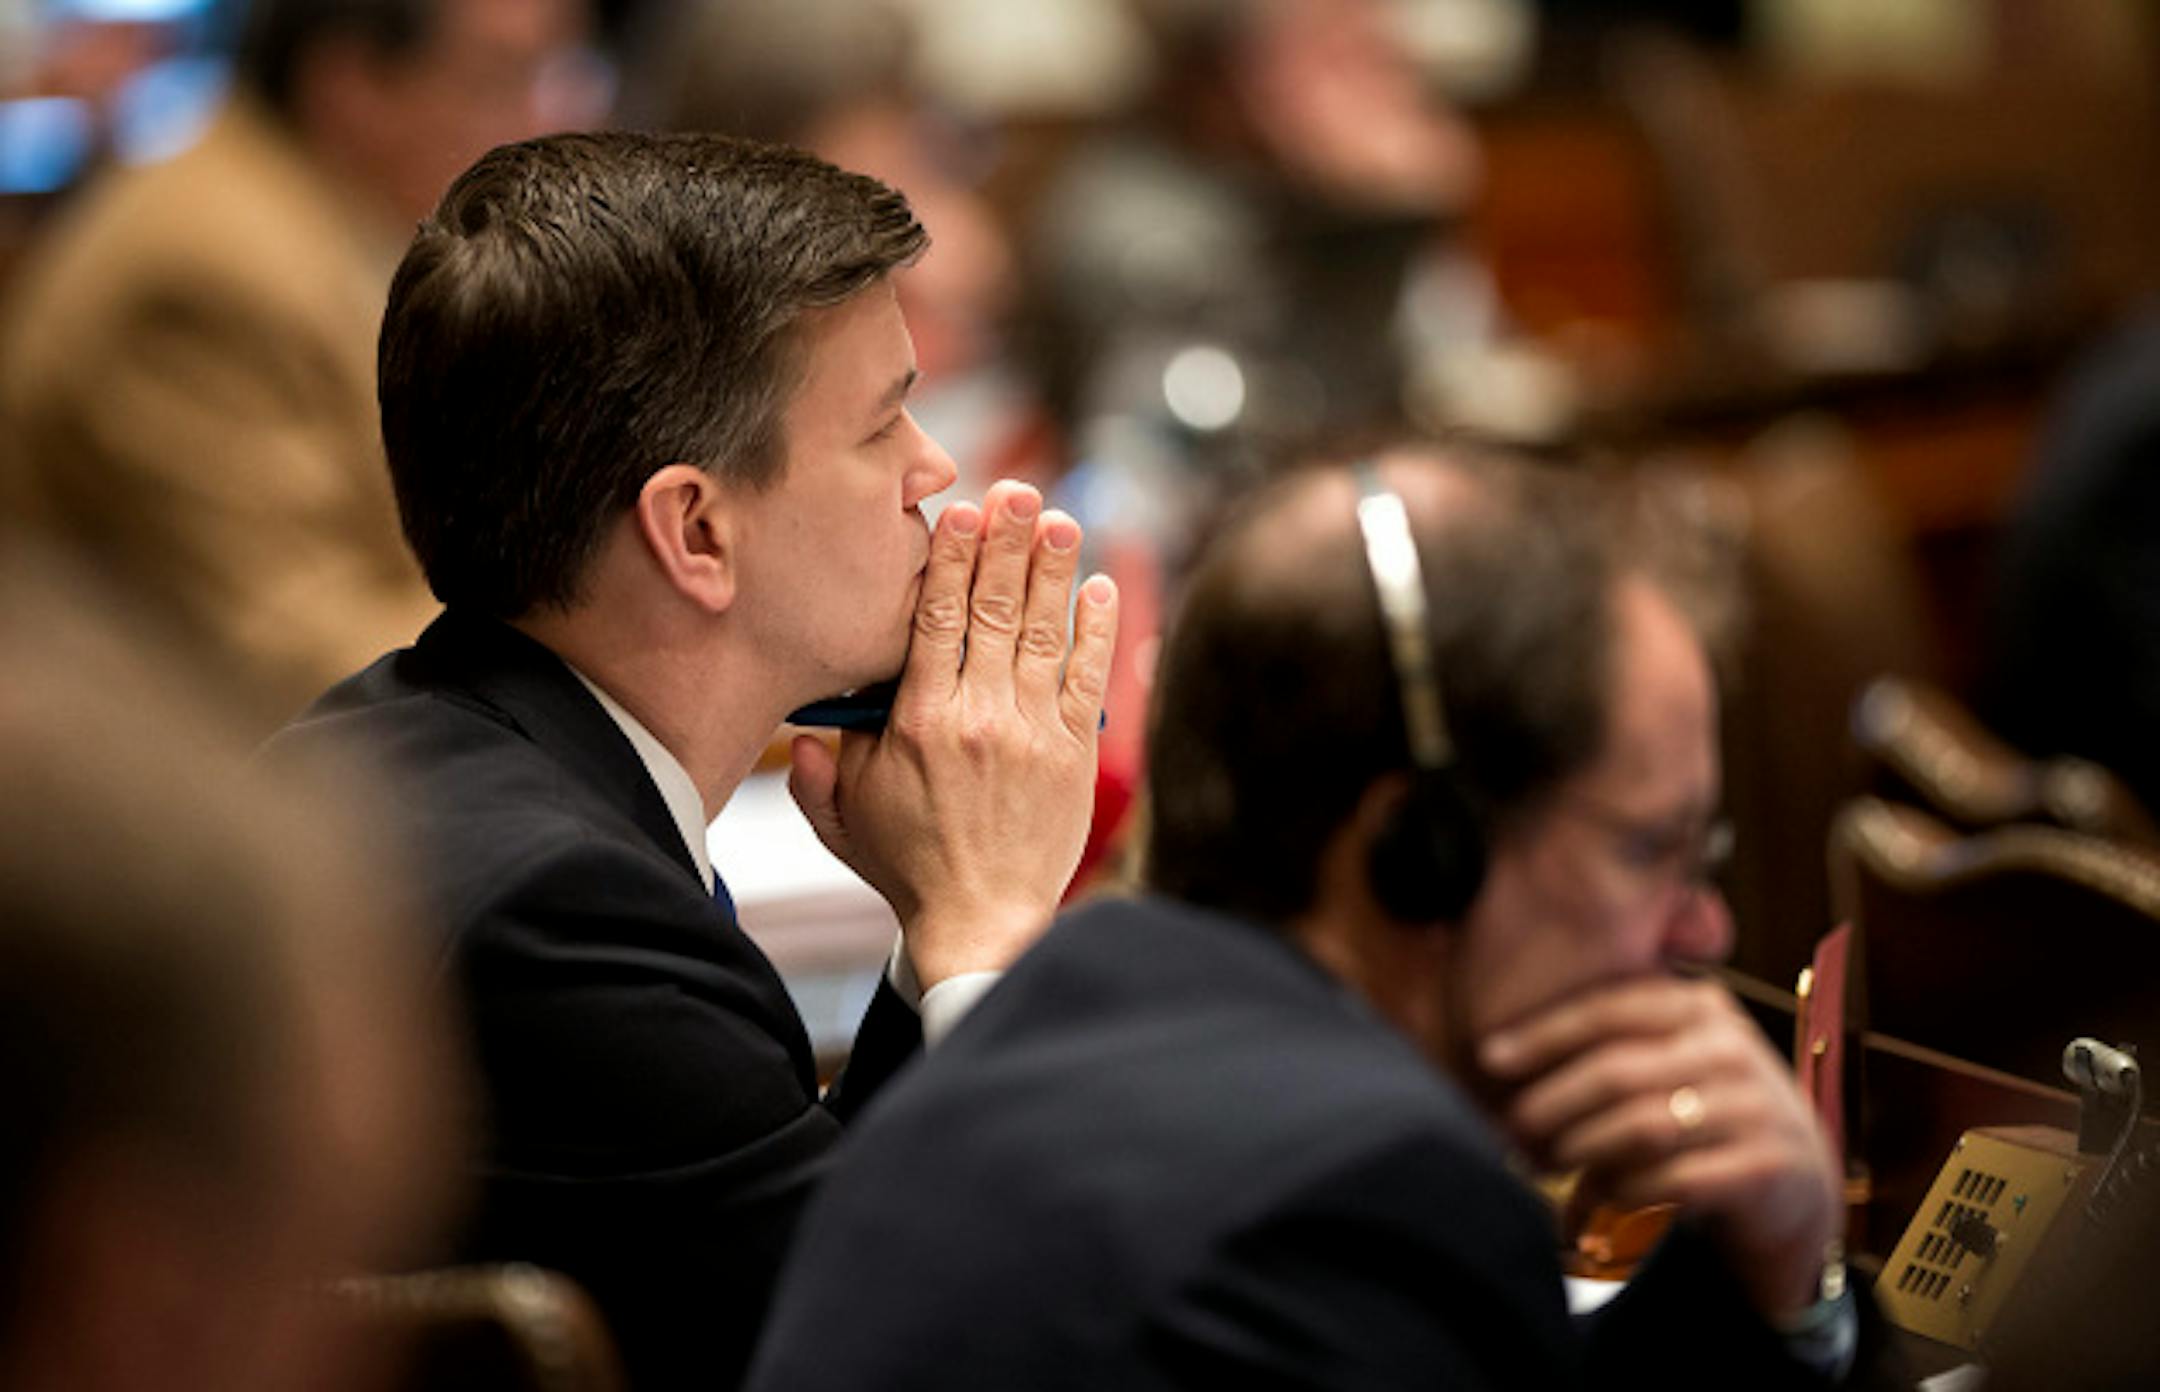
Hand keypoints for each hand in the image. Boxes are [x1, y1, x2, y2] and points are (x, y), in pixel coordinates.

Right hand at [788, 481, 1118, 988]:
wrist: (982, 926)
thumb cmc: (911, 871)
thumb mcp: (843, 819)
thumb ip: (817, 770)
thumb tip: (801, 730)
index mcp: (918, 722)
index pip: (934, 619)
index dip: (948, 558)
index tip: (957, 512)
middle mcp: (978, 717)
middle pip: (992, 609)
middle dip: (1003, 542)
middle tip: (1015, 490)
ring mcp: (1031, 732)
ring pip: (1042, 632)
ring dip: (1050, 569)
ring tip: (1057, 518)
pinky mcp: (1073, 755)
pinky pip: (1086, 679)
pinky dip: (1096, 631)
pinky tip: (1099, 587)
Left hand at [1480, 975, 1841, 1319]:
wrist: (1797, 1186)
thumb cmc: (1705, 1117)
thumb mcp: (1670, 1064)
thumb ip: (1611, 1051)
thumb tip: (1503, 1067)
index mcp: (1702, 1008)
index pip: (1609, 1010)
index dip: (1543, 1034)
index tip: (1489, 1057)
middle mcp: (1733, 1050)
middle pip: (1617, 1071)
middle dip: (1552, 1103)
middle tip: (1512, 1129)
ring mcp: (1757, 1108)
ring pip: (1642, 1126)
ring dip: (1582, 1148)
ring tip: (1546, 1163)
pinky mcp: (1768, 1167)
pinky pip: (1674, 1180)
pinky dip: (1625, 1191)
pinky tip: (1597, 1198)